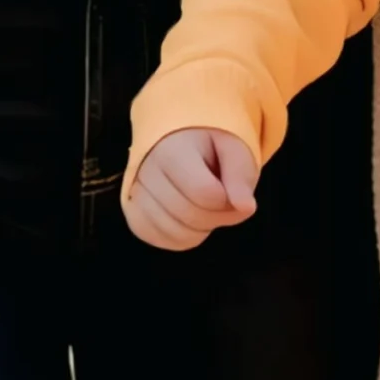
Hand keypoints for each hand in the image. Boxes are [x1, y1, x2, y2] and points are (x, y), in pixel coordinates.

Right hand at [124, 128, 258, 250]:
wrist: (177, 138)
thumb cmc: (209, 143)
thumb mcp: (234, 146)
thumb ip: (241, 174)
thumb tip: (246, 207)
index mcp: (171, 149)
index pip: (205, 193)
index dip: (227, 198)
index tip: (230, 185)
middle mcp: (145, 172)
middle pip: (191, 216)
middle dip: (217, 215)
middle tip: (222, 195)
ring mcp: (135, 195)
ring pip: (177, 234)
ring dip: (201, 228)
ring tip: (204, 203)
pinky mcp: (134, 216)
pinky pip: (162, 240)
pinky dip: (182, 237)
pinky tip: (189, 217)